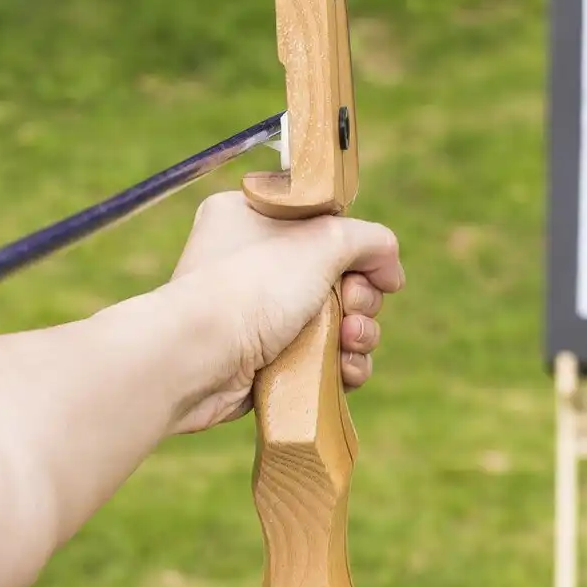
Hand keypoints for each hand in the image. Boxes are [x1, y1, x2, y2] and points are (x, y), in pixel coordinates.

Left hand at [167, 192, 404, 432]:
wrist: (196, 359)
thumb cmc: (250, 288)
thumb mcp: (321, 241)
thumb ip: (369, 239)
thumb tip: (389, 265)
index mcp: (254, 217)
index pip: (324, 223)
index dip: (358, 248)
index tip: (376, 269)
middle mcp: (255, 262)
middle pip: (339, 275)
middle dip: (361, 298)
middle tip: (351, 307)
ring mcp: (259, 314)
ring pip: (337, 321)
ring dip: (358, 334)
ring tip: (348, 341)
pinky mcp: (266, 359)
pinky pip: (322, 357)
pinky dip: (341, 364)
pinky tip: (344, 369)